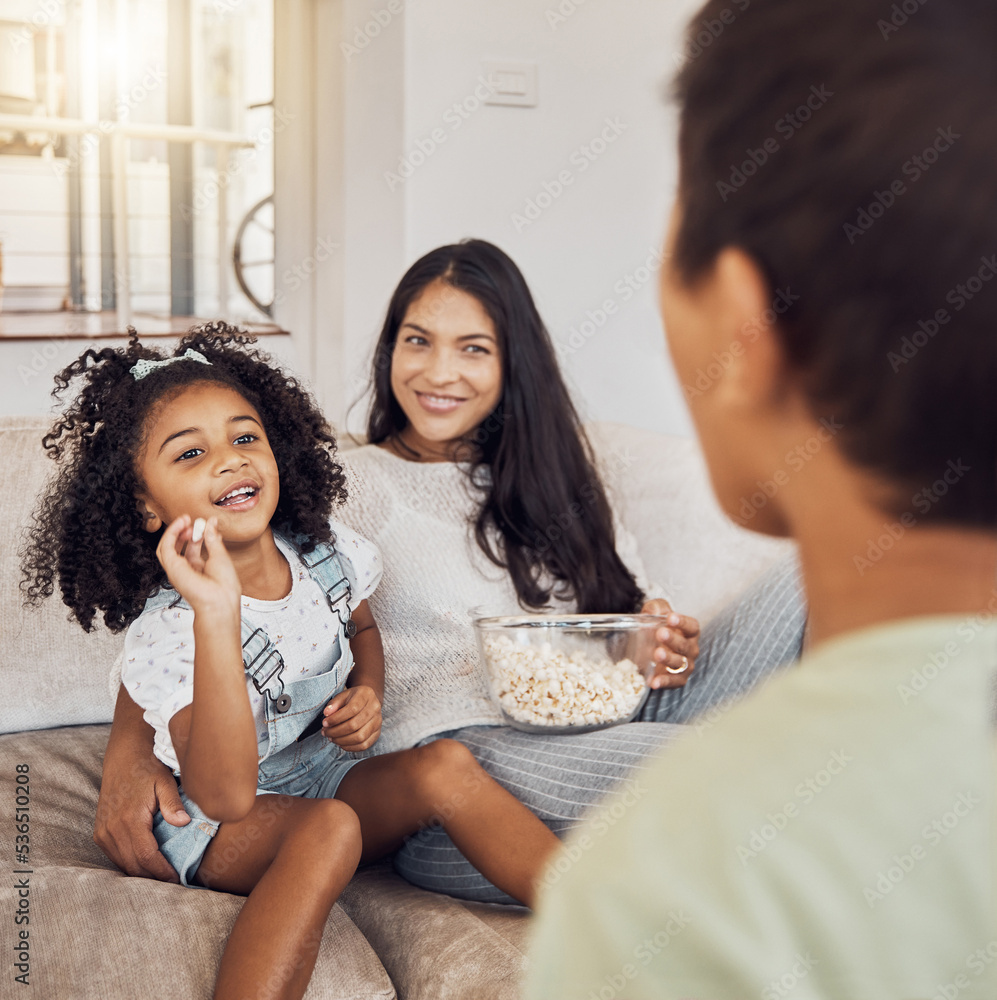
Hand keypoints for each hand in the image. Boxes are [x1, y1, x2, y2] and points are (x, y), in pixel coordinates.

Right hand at [94, 754, 189, 881]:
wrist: (123, 757)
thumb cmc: (148, 768)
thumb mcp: (165, 781)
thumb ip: (172, 803)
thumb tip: (183, 822)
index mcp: (129, 819)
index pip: (146, 856)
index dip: (161, 871)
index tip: (177, 879)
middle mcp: (111, 829)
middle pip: (133, 865)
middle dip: (153, 877)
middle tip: (173, 883)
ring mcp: (103, 832)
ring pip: (122, 864)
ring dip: (141, 873)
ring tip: (162, 877)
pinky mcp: (100, 833)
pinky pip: (115, 856)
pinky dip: (130, 863)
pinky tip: (146, 865)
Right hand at [156, 516, 239, 615]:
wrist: (220, 600)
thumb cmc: (224, 586)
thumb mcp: (220, 555)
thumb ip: (213, 538)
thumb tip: (212, 522)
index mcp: (199, 568)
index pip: (192, 548)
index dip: (197, 534)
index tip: (206, 523)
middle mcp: (186, 570)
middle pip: (179, 546)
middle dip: (184, 531)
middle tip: (193, 520)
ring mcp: (178, 570)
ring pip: (167, 546)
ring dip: (175, 531)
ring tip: (185, 520)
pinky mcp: (172, 568)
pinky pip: (165, 547)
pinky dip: (171, 534)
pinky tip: (181, 524)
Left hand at [321, 685, 381, 750]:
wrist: (368, 701)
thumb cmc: (352, 699)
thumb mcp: (343, 696)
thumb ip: (334, 703)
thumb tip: (327, 713)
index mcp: (366, 695)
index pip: (352, 709)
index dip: (336, 719)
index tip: (324, 723)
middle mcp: (375, 709)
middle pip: (355, 725)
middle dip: (336, 731)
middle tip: (325, 732)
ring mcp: (378, 722)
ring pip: (360, 737)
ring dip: (342, 740)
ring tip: (331, 738)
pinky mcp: (377, 733)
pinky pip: (364, 745)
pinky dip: (350, 747)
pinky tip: (340, 743)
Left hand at [641, 598, 700, 688]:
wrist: (651, 648)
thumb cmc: (659, 628)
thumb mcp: (656, 613)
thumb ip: (656, 608)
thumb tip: (652, 609)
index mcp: (689, 632)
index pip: (691, 626)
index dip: (682, 622)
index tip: (670, 617)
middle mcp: (691, 649)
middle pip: (685, 645)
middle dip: (673, 640)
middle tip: (660, 633)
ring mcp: (685, 665)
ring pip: (680, 663)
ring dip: (669, 659)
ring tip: (657, 653)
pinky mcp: (677, 679)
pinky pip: (673, 682)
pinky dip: (664, 682)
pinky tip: (653, 681)